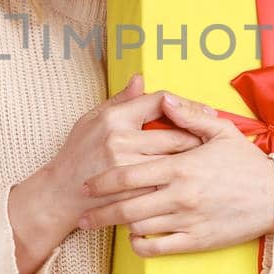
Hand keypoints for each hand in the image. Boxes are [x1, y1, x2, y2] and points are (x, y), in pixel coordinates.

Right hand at [24, 72, 202, 235]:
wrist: (59, 193)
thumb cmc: (77, 153)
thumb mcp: (91, 119)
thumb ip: (120, 100)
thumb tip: (140, 79)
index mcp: (115, 118)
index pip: (161, 102)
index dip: (187, 105)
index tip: (205, 111)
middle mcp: (122, 141)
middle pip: (176, 135)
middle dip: (199, 137)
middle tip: (214, 139)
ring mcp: (127, 170)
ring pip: (175, 163)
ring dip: (195, 162)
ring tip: (208, 160)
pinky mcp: (131, 194)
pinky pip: (166, 186)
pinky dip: (181, 183)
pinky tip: (191, 181)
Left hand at [78, 93, 273, 256]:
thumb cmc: (248, 163)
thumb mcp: (222, 132)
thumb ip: (188, 115)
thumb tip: (163, 100)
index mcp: (181, 166)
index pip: (129, 175)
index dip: (102, 181)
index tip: (87, 184)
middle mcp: (180, 195)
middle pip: (126, 206)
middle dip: (99, 210)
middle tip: (83, 212)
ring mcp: (188, 220)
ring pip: (139, 228)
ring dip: (117, 227)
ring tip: (104, 224)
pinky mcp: (198, 241)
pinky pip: (158, 247)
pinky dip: (140, 244)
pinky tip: (135, 237)